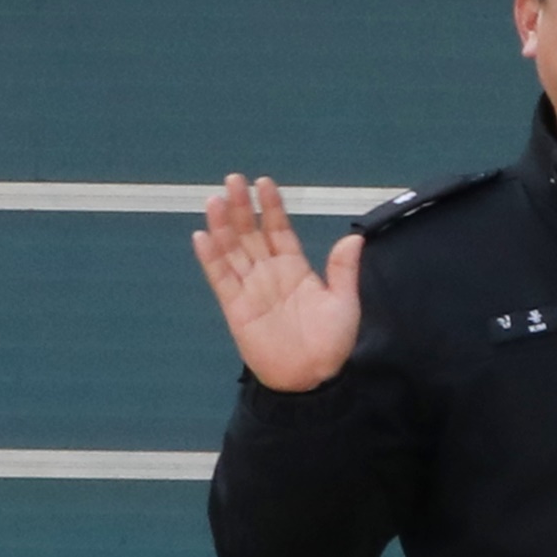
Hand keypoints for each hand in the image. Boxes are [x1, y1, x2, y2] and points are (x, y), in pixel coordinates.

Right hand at [193, 176, 362, 393]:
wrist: (313, 377)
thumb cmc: (331, 341)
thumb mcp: (344, 301)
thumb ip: (343, 270)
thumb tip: (353, 238)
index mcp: (295, 268)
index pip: (279, 230)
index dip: (271, 207)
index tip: (263, 183)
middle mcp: (269, 274)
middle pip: (250, 234)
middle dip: (241, 207)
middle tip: (232, 180)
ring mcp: (250, 288)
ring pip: (232, 251)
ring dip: (222, 226)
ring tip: (214, 200)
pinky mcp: (236, 307)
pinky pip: (221, 279)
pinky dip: (211, 258)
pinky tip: (202, 237)